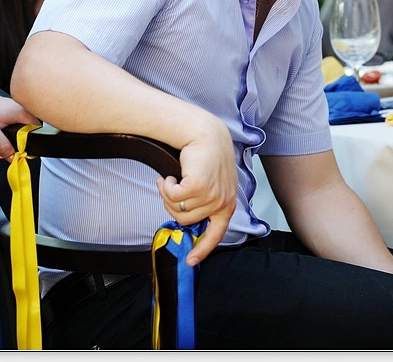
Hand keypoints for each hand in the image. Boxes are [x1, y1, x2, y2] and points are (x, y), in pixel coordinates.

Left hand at [0, 89, 39, 160]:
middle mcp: (24, 112)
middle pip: (29, 135)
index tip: (18, 153)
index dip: (29, 145)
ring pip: (22, 134)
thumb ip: (2, 144)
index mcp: (23, 113)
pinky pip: (17, 131)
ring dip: (11, 145)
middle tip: (5, 153)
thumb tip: (12, 157)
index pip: (36, 132)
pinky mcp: (15, 116)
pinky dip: (9, 139)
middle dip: (17, 147)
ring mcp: (20, 113)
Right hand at [154, 118, 236, 265]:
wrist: (204, 132)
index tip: (190, 261)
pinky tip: (170, 175)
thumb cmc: (206, 154)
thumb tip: (186, 218)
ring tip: (170, 179)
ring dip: (167, 194)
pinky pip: (172, 197)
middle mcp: (222, 202)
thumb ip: (204, 201)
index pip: (216, 234)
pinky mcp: (199, 187)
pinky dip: (165, 186)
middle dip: (171, 206)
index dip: (202, 249)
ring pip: (177, 209)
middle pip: (186, 221)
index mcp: (227, 204)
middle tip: (170, 188)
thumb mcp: (212, 182)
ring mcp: (211, 196)